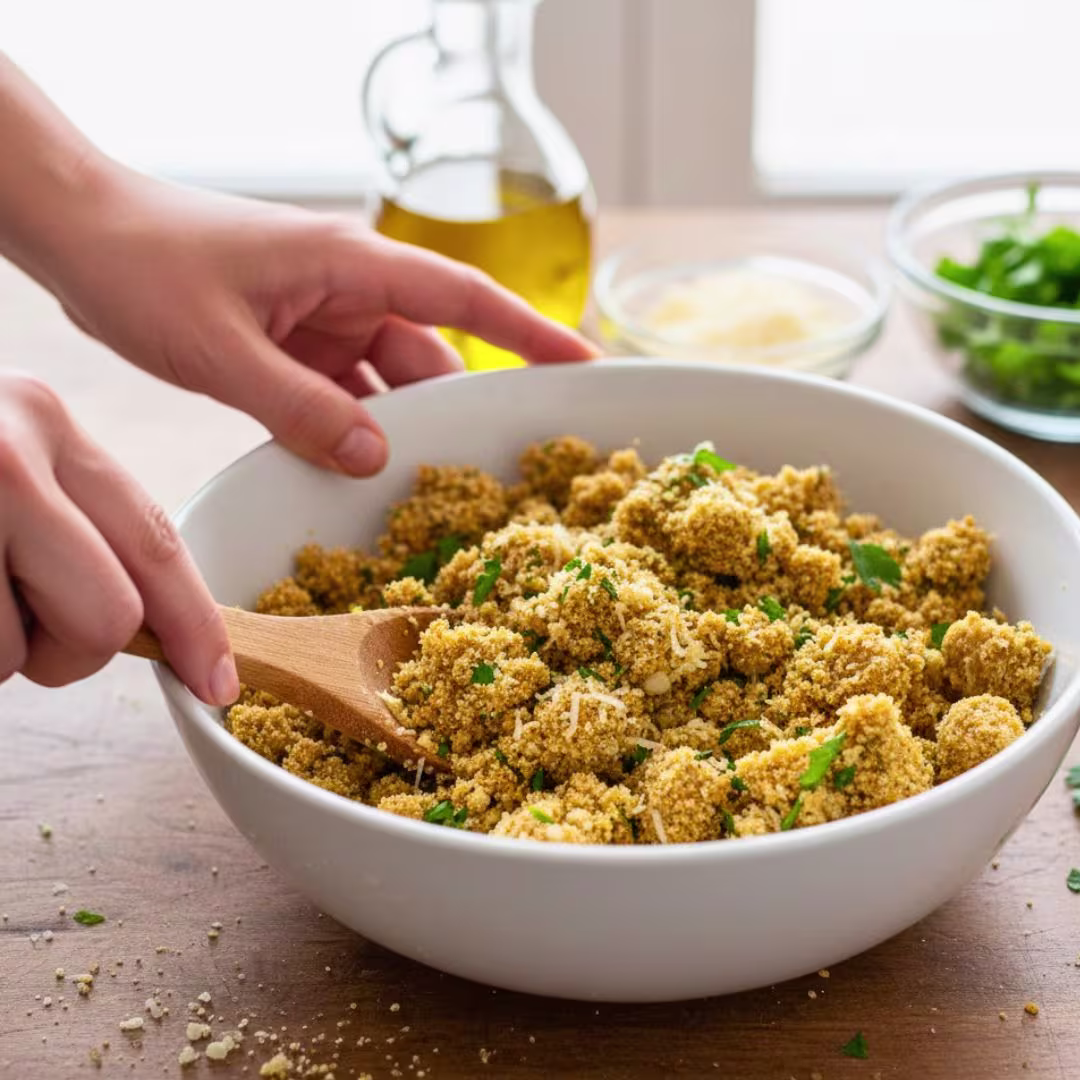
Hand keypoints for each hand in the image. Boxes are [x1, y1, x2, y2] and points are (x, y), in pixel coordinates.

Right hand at [0, 371, 236, 703]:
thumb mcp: (7, 462)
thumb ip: (77, 516)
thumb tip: (141, 618)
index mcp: (50, 423)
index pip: (156, 540)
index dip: (196, 624)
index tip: (218, 682)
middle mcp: (13, 452)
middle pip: (114, 616)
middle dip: (74, 649)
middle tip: (18, 621)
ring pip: (36, 655)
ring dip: (5, 652)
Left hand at [37, 168, 597, 476]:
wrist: (80, 234)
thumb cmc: (146, 264)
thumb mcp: (224, 349)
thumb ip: (302, 409)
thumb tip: (373, 459)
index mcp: (351, 264)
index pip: (465, 298)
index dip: (531, 334)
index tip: (584, 365)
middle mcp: (349, 287)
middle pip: (429, 354)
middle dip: (455, 409)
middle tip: (491, 467)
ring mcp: (321, 315)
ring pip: (385, 380)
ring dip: (394, 428)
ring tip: (422, 484)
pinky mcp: (292, 340)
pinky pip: (340, 391)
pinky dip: (348, 428)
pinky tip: (352, 468)